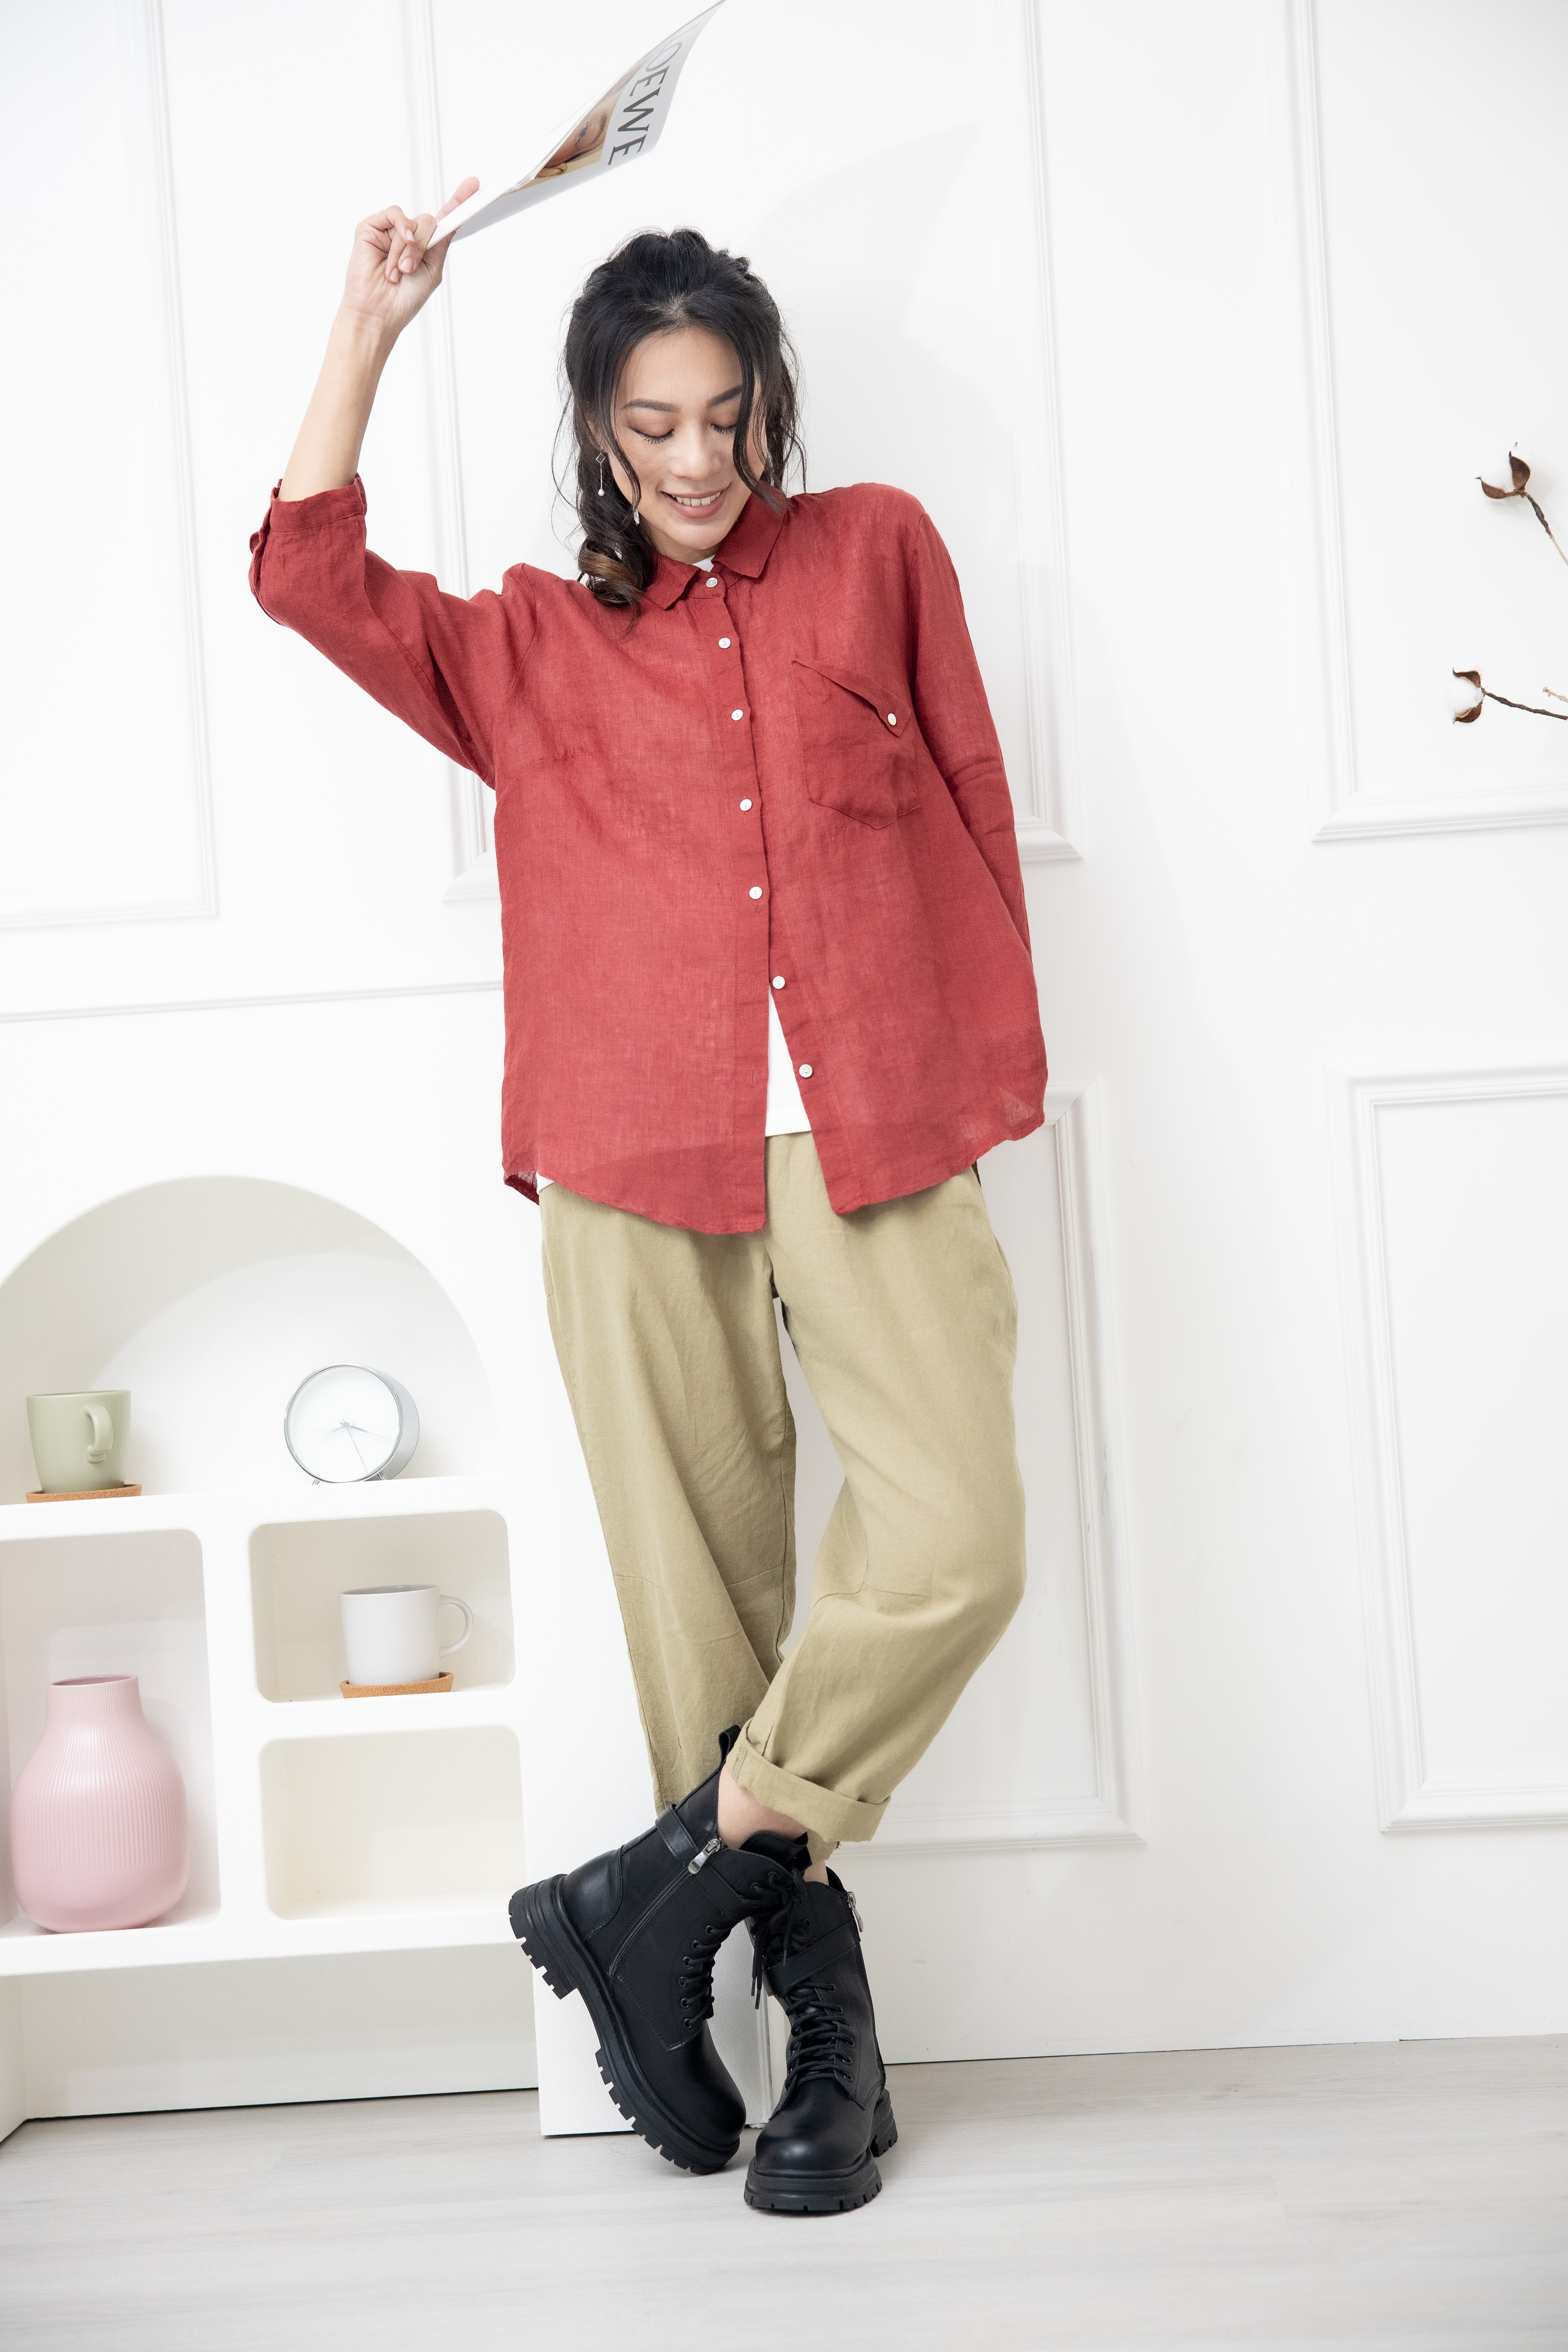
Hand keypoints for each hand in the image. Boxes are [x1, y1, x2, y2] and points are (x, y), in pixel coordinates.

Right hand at [339, 176, 479, 339]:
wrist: (378, 313)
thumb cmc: (404, 299)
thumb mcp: (432, 269)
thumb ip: (439, 242)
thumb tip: (441, 219)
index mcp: (426, 247)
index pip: (445, 220)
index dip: (459, 202)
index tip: (474, 185)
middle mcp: (409, 236)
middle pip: (429, 222)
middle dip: (423, 247)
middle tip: (410, 269)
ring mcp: (390, 231)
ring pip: (413, 221)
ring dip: (409, 249)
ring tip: (399, 271)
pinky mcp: (371, 227)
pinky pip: (394, 215)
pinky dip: (399, 232)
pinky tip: (395, 253)